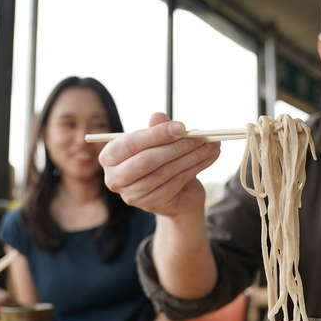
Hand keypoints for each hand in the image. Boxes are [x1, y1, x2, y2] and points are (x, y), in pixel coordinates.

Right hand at [99, 113, 220, 216]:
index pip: (130, 144)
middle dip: (176, 147)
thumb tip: (158, 116)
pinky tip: (209, 156)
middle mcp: (115, 178)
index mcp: (110, 156)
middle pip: (146, 161)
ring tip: (210, 144)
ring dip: (191, 156)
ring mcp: (132, 195)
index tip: (182, 127)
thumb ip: (157, 129)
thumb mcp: (160, 141)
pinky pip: (176, 183)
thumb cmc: (162, 159)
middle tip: (200, 136)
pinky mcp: (152, 204)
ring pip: (164, 172)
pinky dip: (196, 167)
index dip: (156, 134)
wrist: (176, 192)